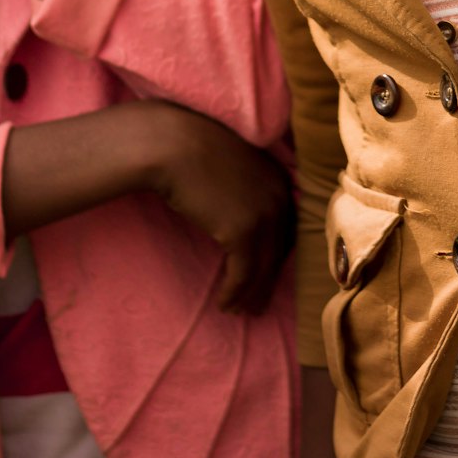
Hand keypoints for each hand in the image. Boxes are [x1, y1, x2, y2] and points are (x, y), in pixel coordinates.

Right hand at [151, 105, 295, 314]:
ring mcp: (265, 214)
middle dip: (268, 280)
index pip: (285, 228)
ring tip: (239, 311)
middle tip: (258, 304)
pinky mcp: (243, 232)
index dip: (274, 255)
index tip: (264, 274)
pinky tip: (224, 304)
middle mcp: (280, 196)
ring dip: (252, 294)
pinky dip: (234, 293)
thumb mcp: (230, 167)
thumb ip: (244, 189)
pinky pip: (243, 274)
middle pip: (278, 250)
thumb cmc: (191, 151)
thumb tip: (237, 216)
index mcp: (279, 178)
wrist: (173, 145)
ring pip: (263, 268)